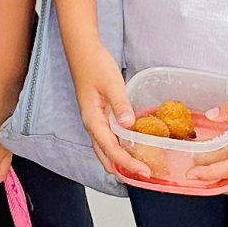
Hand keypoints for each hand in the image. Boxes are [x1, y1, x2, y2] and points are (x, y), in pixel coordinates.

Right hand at [71, 45, 156, 187]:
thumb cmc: (94, 65)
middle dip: (124, 168)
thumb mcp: (111, 84)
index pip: (111, 150)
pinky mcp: (99, 115)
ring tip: (141, 167)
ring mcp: (94, 121)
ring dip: (121, 161)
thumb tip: (129, 125)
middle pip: (105, 156)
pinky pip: (109, 138)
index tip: (144, 171)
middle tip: (145, 175)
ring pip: (106, 149)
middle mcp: (92, 124)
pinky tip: (132, 146)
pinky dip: (120, 148)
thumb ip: (121, 105)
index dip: (128, 163)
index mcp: (92, 120)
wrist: (83, 51)